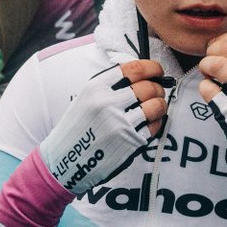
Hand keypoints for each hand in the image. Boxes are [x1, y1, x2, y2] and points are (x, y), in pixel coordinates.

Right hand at [39, 61, 169, 194]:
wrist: (66, 159)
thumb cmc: (77, 128)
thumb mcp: (86, 97)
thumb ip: (110, 85)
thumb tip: (142, 76)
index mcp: (96, 88)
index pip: (133, 69)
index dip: (151, 67)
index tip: (157, 71)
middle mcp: (108, 103)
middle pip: (148, 87)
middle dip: (158, 87)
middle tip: (157, 91)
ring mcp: (120, 124)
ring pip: (156, 105)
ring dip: (160, 104)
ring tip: (156, 106)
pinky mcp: (130, 142)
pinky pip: (154, 126)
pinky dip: (156, 121)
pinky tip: (150, 121)